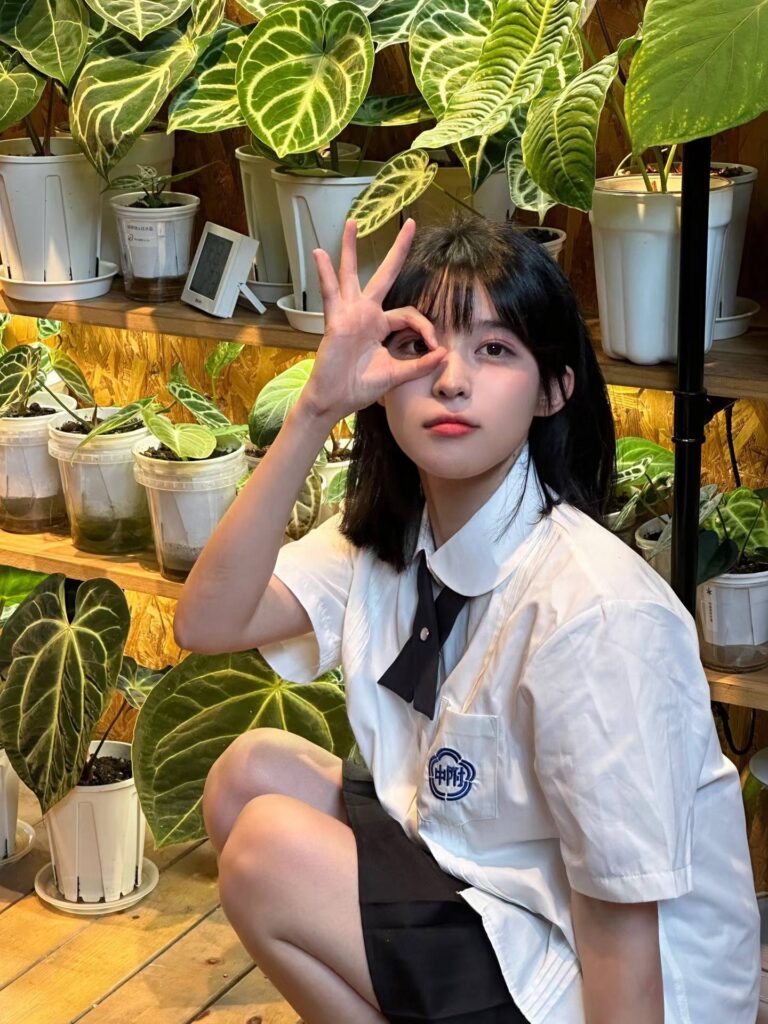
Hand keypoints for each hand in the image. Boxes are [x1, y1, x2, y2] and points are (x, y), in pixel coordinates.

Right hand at [301, 218, 446, 422]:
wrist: (335, 401)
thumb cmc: (359, 387)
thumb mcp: (397, 375)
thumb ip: (420, 365)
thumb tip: (444, 354)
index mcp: (380, 325)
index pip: (409, 313)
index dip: (425, 326)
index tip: (435, 346)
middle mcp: (365, 314)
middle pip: (384, 275)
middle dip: (397, 249)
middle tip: (409, 223)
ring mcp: (349, 313)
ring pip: (351, 275)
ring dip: (351, 249)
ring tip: (352, 222)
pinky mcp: (336, 320)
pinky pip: (330, 293)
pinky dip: (325, 274)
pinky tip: (320, 254)